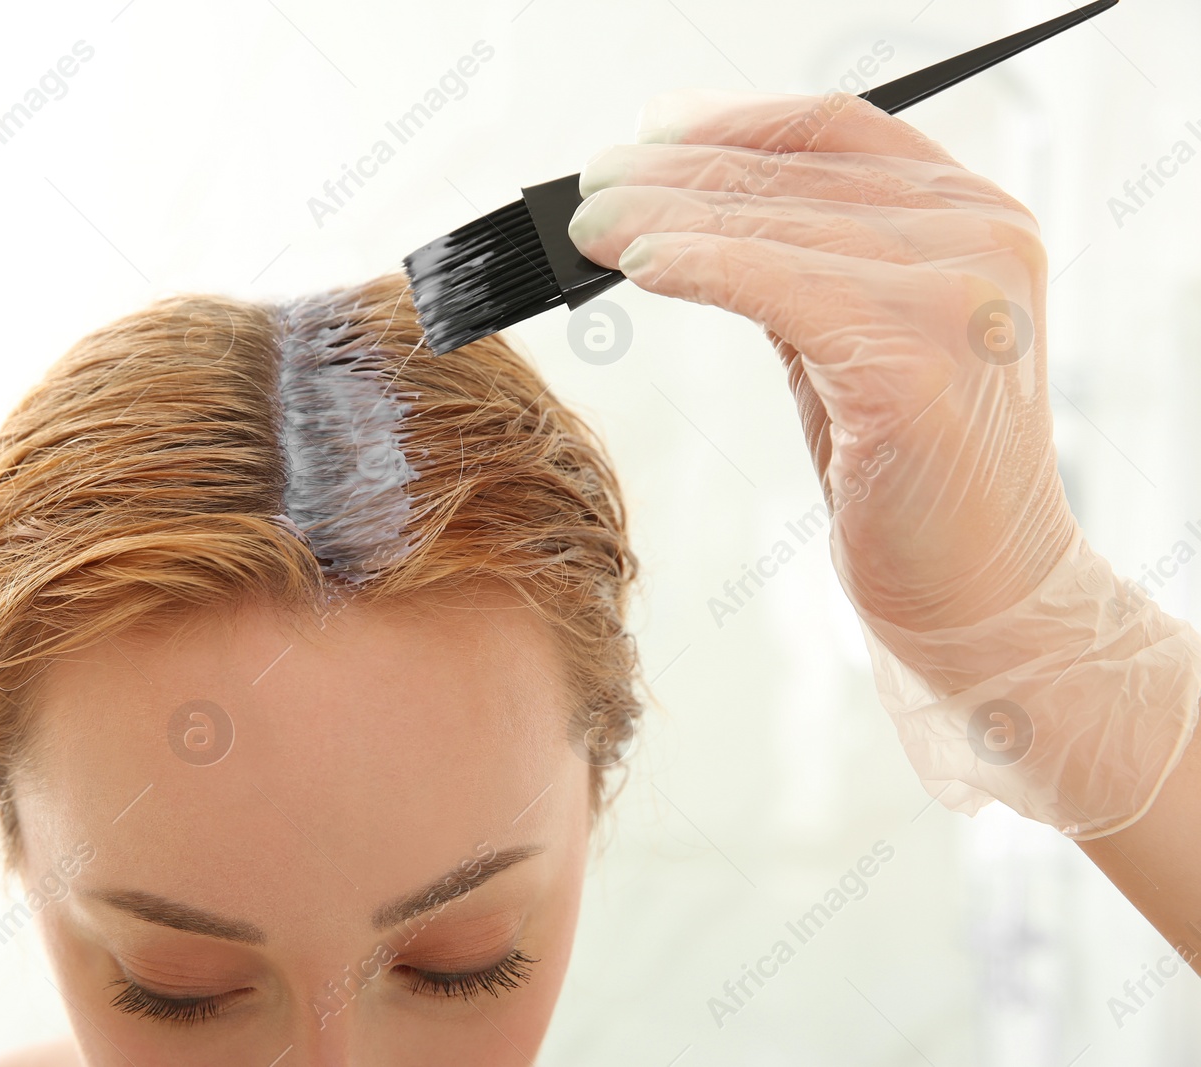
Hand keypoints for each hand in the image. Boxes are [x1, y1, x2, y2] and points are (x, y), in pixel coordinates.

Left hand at [568, 88, 1200, 838]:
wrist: (983, 597)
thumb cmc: (906, 476)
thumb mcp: (853, 343)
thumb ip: (805, 267)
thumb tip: (684, 209)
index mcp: (975, 218)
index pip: (835, 130)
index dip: (729, 122)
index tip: (645, 132)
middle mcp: (982, 237)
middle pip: (795, 172)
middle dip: (675, 172)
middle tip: (587, 184)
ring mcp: (959, 296)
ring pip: (778, 226)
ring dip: (666, 215)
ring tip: (586, 224)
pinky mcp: (918, 364)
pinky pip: (782, 291)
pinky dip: (703, 268)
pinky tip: (640, 265)